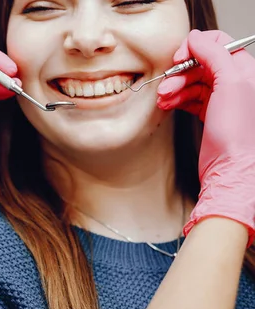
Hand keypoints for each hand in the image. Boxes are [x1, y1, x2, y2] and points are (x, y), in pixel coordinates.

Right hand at [157, 30, 254, 242]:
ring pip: (192, 82)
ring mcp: (222, 99)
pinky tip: (167, 105)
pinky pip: (190, 98)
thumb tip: (196, 37)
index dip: (195, 48)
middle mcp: (236, 83)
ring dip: (174, 87)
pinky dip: (176, 99)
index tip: (178, 58)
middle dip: (179, 73)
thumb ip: (214, 55)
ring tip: (163, 98)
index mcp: (245, 71)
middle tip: (165, 84)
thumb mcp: (229, 84)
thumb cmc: (236, 133)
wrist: (230, 169)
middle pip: (201, 64)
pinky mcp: (210, 114)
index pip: (218, 44)